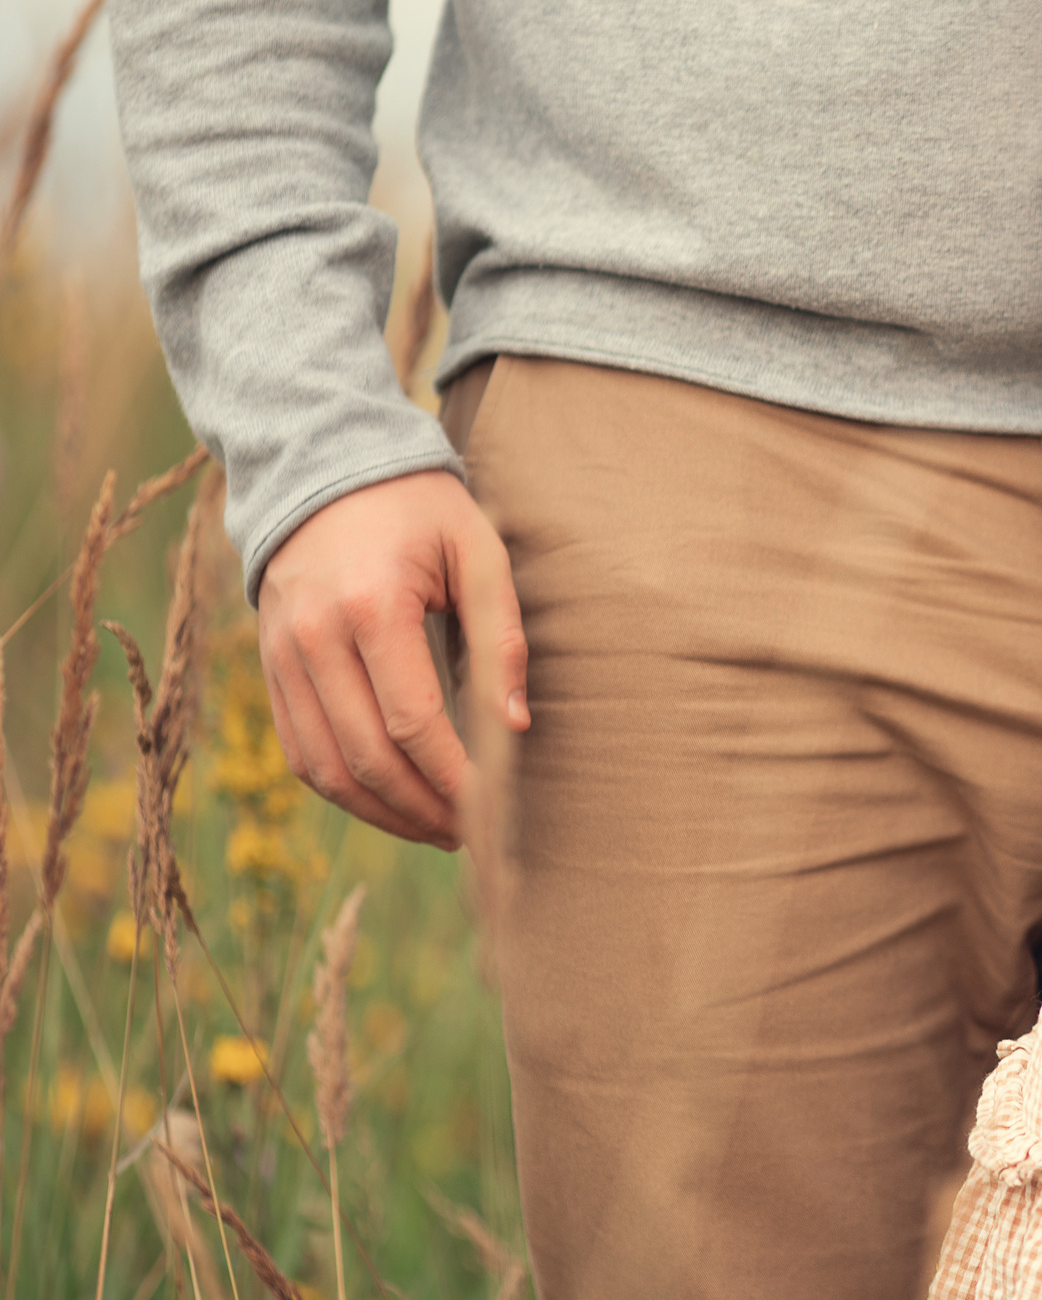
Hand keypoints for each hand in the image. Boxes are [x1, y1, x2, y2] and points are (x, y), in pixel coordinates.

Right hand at [255, 469, 529, 848]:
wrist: (327, 467)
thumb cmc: (421, 510)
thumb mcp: (480, 553)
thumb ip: (503, 638)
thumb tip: (514, 729)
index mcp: (371, 606)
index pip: (411, 721)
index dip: (453, 776)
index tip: (493, 805)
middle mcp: (312, 638)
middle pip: (364, 756)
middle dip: (422, 808)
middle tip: (473, 832)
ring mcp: (280, 655)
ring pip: (323, 767)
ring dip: (381, 812)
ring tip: (436, 828)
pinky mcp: (270, 667)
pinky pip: (298, 749)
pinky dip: (341, 788)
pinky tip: (390, 801)